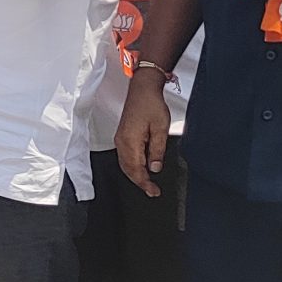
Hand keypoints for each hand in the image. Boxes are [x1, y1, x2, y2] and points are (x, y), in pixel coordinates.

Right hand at [114, 72, 173, 196]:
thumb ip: (157, 151)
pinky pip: (124, 157)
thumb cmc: (151, 105)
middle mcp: (122, 142)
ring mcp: (120, 139)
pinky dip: (131, 167)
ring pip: (125, 164)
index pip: (136, 170)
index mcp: (130, 142)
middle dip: (139, 182)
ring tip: (147, 183)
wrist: (142, 89)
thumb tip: (155, 168)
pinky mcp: (122, 136)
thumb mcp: (160, 129)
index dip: (145, 183)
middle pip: (128, 170)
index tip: (154, 192)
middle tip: (152, 191)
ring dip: (135, 175)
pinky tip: (140, 168)